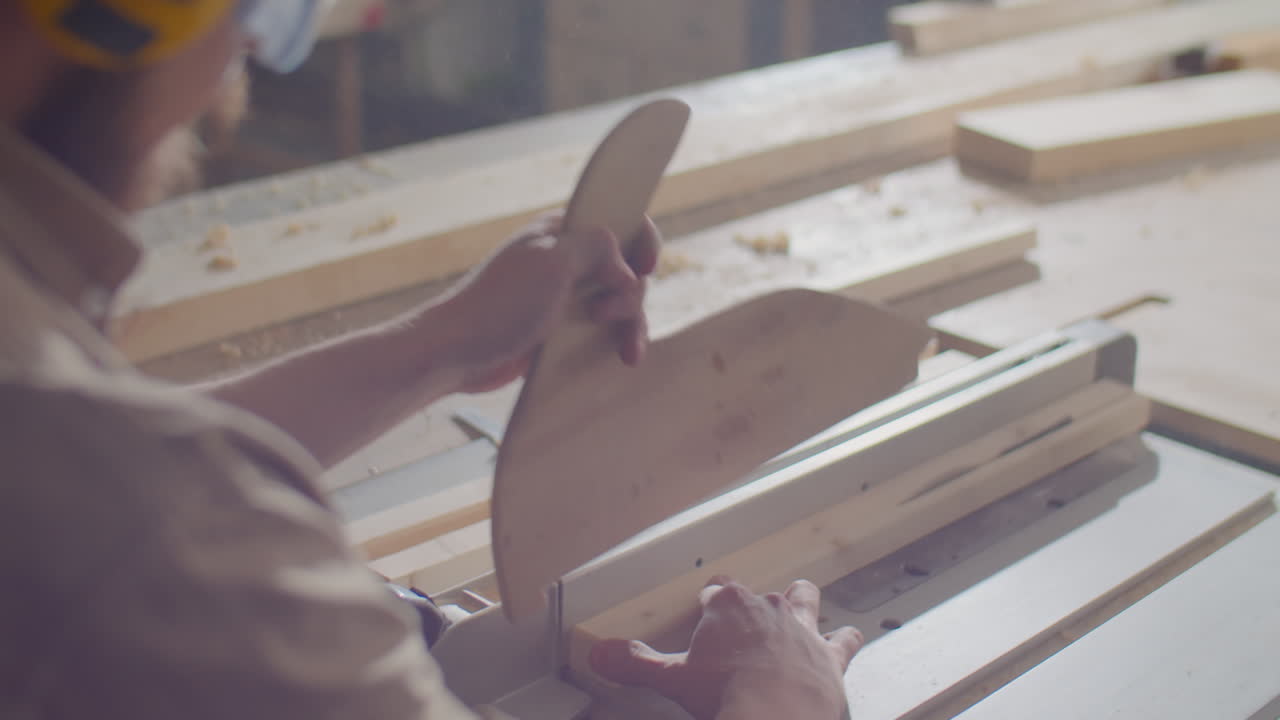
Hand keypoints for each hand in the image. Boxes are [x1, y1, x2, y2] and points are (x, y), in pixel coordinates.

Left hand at [434, 212, 659, 393]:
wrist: (457, 352)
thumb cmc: (500, 304)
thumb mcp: (553, 262)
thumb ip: (597, 247)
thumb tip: (625, 266)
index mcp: (562, 232)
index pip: (618, 220)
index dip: (641, 241)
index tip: (645, 267)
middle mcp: (566, 259)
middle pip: (626, 267)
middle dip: (631, 293)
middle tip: (604, 314)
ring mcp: (564, 295)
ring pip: (618, 302)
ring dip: (631, 322)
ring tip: (628, 349)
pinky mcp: (561, 328)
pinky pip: (603, 329)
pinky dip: (617, 340)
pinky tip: (625, 357)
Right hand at [589, 576, 862, 719]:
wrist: (778, 716)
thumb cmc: (725, 693)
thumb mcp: (672, 678)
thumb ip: (635, 663)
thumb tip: (598, 653)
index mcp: (729, 606)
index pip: (717, 591)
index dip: (711, 602)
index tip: (707, 606)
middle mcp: (769, 608)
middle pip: (761, 593)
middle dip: (757, 600)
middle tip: (751, 612)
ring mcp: (805, 629)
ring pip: (806, 600)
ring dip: (804, 601)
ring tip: (803, 601)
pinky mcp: (832, 655)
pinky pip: (845, 638)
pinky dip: (846, 638)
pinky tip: (851, 636)